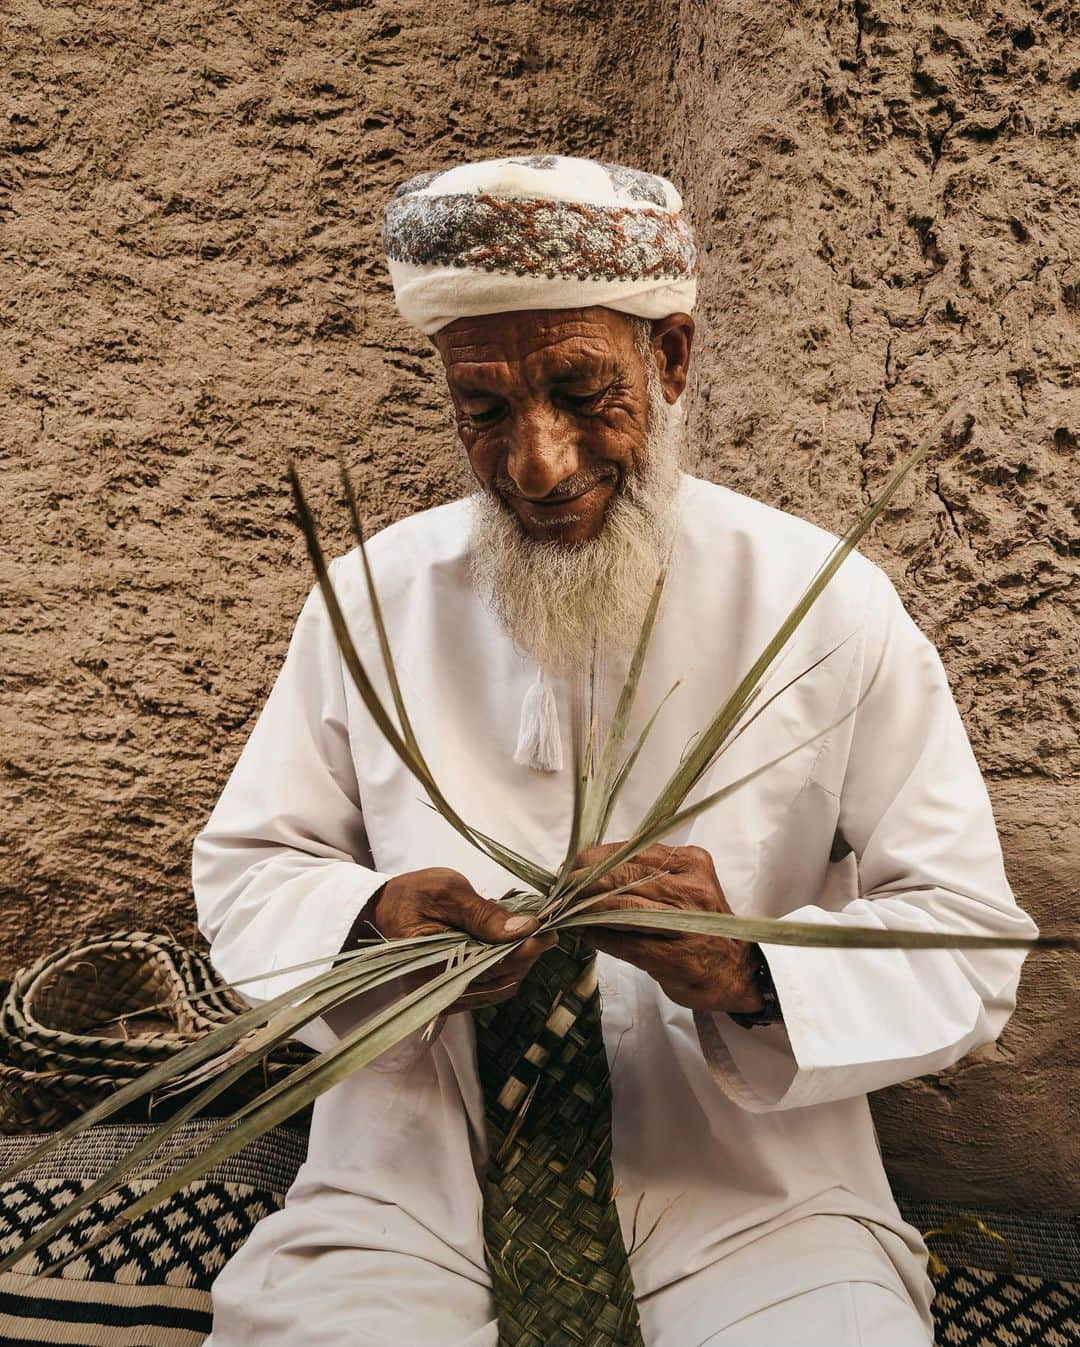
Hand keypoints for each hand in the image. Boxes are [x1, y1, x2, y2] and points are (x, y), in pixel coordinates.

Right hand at [347, 867, 557, 1012]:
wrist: (384, 908)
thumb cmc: (412, 894)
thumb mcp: (447, 892)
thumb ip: (485, 913)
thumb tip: (525, 928)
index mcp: (432, 967)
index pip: (492, 966)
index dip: (525, 949)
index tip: (548, 930)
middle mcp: (439, 991)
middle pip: (500, 980)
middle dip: (527, 955)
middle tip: (545, 929)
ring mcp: (446, 996)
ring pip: (499, 988)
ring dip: (520, 964)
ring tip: (530, 936)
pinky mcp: (452, 994)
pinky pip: (490, 990)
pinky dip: (507, 970)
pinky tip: (510, 947)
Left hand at [569, 843, 763, 1014]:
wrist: (739, 970)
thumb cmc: (702, 925)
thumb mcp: (683, 885)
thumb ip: (646, 873)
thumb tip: (589, 868)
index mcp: (691, 861)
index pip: (631, 850)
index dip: (594, 858)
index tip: (570, 867)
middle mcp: (691, 886)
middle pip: (623, 876)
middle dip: (584, 882)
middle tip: (560, 889)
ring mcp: (686, 922)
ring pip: (622, 906)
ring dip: (586, 908)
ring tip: (566, 910)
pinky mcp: (677, 956)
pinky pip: (627, 943)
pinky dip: (600, 937)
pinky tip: (584, 935)